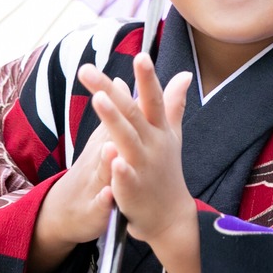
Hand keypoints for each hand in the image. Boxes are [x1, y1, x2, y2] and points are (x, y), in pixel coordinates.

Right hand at [28, 77, 127, 272]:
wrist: (74, 211)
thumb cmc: (97, 170)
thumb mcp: (106, 139)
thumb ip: (119, 112)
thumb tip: (123, 79)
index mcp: (109, 138)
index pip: (119, 109)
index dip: (128, 88)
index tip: (140, 59)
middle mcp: (102, 155)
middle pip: (105, 133)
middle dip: (107, 114)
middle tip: (105, 94)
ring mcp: (97, 181)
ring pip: (102, 169)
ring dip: (105, 158)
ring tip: (110, 147)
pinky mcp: (96, 208)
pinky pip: (101, 204)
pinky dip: (104, 199)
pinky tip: (109, 195)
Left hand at [81, 53, 195, 245]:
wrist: (170, 217)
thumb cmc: (167, 170)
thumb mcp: (172, 135)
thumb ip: (174, 103)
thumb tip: (185, 74)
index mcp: (160, 129)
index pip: (153, 98)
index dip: (148, 78)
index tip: (141, 54)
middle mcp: (153, 144)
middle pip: (132, 112)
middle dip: (110, 90)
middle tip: (87, 69)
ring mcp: (143, 167)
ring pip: (126, 139)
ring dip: (113, 119)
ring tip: (98, 98)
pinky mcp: (132, 189)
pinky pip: (125, 177)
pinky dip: (119, 167)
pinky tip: (110, 155)